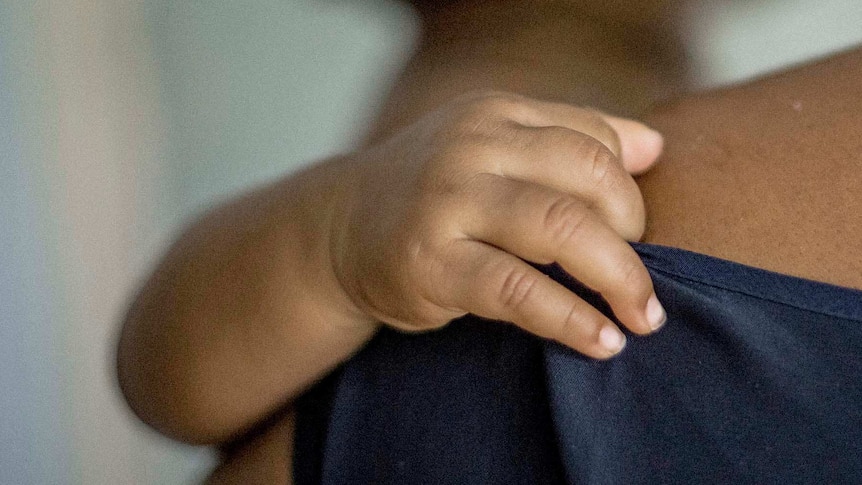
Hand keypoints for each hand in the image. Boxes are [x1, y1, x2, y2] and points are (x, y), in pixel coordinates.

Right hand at [329, 91, 665, 358]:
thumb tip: (655, 147)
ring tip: (643, 319)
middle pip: (589, 177)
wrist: (340, 229)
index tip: (637, 242)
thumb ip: (572, 139)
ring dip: (618, 278)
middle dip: (635, 237)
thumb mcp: (495, 148)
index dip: (631, 196)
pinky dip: (570, 319)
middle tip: (644, 288)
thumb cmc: (435, 194)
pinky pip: (517, 291)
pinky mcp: (429, 261)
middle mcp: (472, 147)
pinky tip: (601, 342)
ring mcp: (447, 201)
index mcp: (497, 115)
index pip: (595, 142)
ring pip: (559, 228)